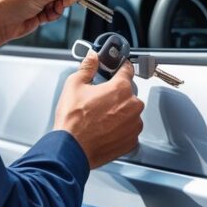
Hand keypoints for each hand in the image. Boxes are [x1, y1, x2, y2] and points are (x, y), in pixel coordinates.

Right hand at [53, 51, 145, 168]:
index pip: (127, 70)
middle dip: (116, 95)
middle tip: (99, 102)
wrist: (71, 149)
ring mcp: (134, 123)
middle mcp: (132, 105)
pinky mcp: (132, 139)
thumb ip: (87, 67)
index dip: (121, 67)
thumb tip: (93, 57)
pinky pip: (130, 129)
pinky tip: (105, 129)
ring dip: (120, 113)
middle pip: (128, 93)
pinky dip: (121, 128)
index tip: (120, 67)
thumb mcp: (74, 86)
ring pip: (130, 112)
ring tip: (101, 118)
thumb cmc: (72, 120)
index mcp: (120, 89)